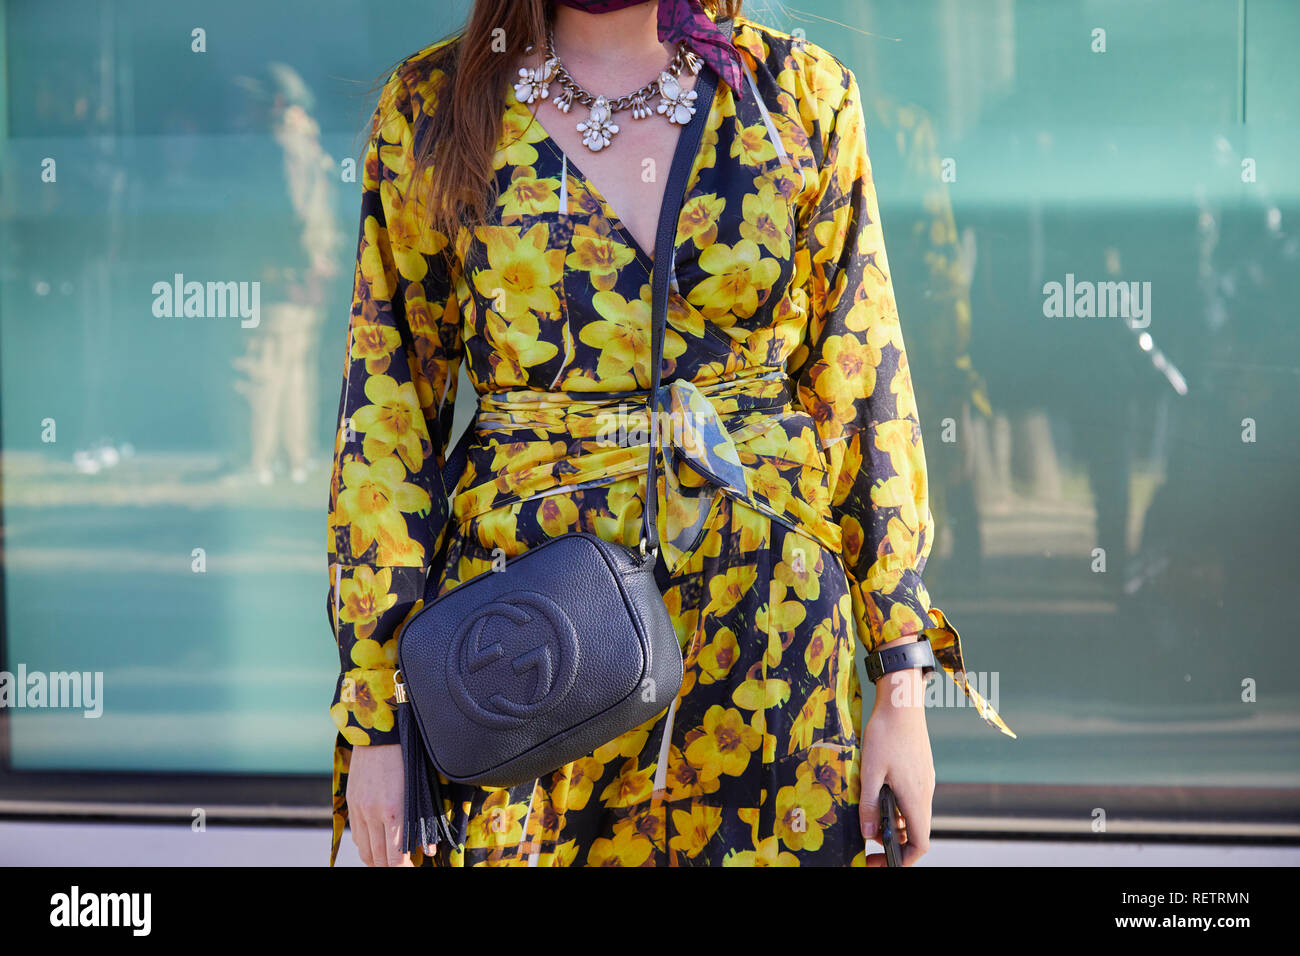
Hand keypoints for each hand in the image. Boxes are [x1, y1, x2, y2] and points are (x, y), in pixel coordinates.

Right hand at [345, 743, 434, 866]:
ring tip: (390, 860)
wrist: (379, 732)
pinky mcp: (351, 802)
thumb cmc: (408, 758)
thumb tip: (429, 851)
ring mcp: (359, 809)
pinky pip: (356, 835)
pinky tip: (377, 843)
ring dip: (377, 860)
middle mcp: (373, 814)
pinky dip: (366, 845)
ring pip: (364, 851)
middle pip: (378, 859)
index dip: (403, 868)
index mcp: (394, 812)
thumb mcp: (421, 790)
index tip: (412, 867)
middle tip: (403, 865)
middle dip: (391, 867)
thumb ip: (424, 822)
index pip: (395, 858)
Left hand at [858, 654, 934, 865]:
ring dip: (896, 825)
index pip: (920, 844)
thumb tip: (868, 835)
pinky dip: (898, 807)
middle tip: (868, 845)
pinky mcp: (920, 770)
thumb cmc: (885, 734)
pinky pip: (912, 799)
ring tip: (870, 821)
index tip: (880, 861)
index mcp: (916, 799)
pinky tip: (878, 797)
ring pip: (914, 815)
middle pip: (916, 833)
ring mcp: (924, 781)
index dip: (903, 860)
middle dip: (895, 845)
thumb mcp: (870, 772)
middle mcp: (925, 793)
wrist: (902, 702)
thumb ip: (869, 806)